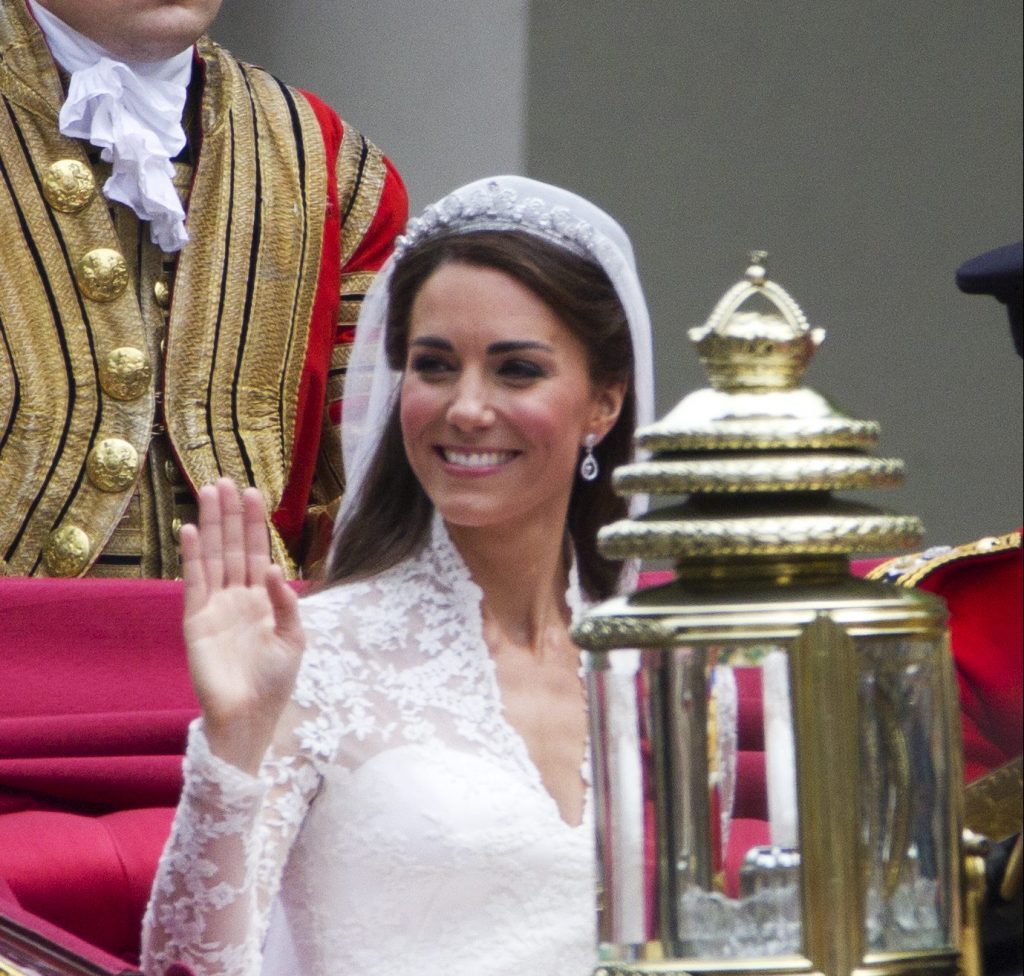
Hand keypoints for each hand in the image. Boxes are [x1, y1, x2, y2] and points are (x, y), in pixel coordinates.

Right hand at [181, 478, 305, 772]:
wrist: (250, 717)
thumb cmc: (275, 683)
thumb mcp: (294, 639)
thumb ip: (287, 603)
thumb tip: (276, 569)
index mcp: (263, 600)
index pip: (257, 553)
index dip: (255, 524)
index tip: (252, 492)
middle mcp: (237, 598)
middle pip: (232, 546)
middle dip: (230, 514)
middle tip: (225, 479)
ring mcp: (215, 607)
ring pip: (213, 556)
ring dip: (210, 525)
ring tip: (208, 492)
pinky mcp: (196, 621)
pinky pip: (194, 582)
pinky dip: (191, 556)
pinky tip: (188, 531)